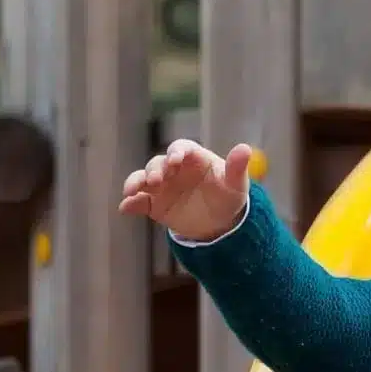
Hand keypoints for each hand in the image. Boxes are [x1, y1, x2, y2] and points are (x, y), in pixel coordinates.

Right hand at [118, 138, 252, 242]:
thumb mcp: (236, 184)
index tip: (176, 160)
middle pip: (158, 163)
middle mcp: (172, 168)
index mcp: (192, 157)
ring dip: (137, 182)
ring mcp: (161, 186)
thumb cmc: (228, 196)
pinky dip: (131, 203)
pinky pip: (139, 202)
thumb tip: (245, 149)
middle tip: (157, 180)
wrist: (219, 223)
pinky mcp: (153, 204)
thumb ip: (237, 167)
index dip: (176, 152)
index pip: (181, 148)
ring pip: (144, 179)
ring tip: (133, 190)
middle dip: (155, 170)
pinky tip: (125, 208)